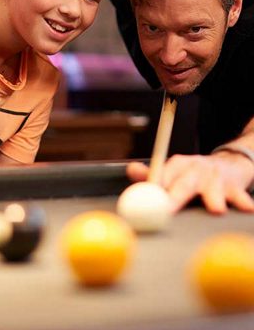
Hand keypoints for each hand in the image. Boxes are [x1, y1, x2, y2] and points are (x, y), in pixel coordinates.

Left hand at [127, 154, 253, 213]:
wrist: (231, 163)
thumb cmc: (196, 174)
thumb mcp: (174, 172)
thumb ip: (152, 175)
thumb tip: (130, 170)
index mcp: (178, 164)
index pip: (163, 174)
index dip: (155, 186)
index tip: (148, 199)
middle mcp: (196, 168)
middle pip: (185, 183)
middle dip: (177, 196)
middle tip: (169, 209)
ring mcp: (216, 177)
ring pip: (213, 189)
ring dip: (214, 199)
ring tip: (216, 210)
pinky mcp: (235, 186)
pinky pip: (238, 195)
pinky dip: (242, 202)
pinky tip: (246, 208)